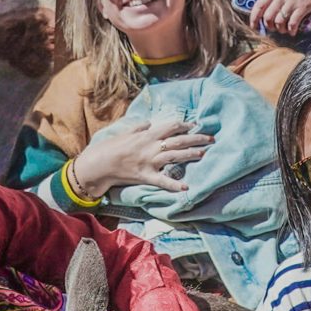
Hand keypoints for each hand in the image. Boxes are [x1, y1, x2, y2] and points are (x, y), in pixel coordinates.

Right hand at [71, 114, 213, 197]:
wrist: (100, 163)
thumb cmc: (111, 146)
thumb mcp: (125, 132)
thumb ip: (139, 127)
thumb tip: (149, 122)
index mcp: (147, 135)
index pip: (171, 126)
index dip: (185, 125)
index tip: (195, 125)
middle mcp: (151, 146)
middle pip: (179, 140)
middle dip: (196, 138)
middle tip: (210, 139)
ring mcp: (150, 161)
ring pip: (175, 156)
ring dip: (191, 154)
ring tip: (203, 153)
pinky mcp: (146, 176)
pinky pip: (163, 181)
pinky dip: (174, 185)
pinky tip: (186, 187)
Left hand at [249, 0, 310, 38]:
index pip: (259, 5)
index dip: (254, 18)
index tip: (254, 25)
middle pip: (267, 17)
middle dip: (268, 26)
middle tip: (272, 28)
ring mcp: (292, 1)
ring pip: (279, 22)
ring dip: (280, 29)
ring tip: (284, 30)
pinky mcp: (303, 7)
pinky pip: (292, 23)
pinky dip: (291, 30)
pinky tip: (293, 32)